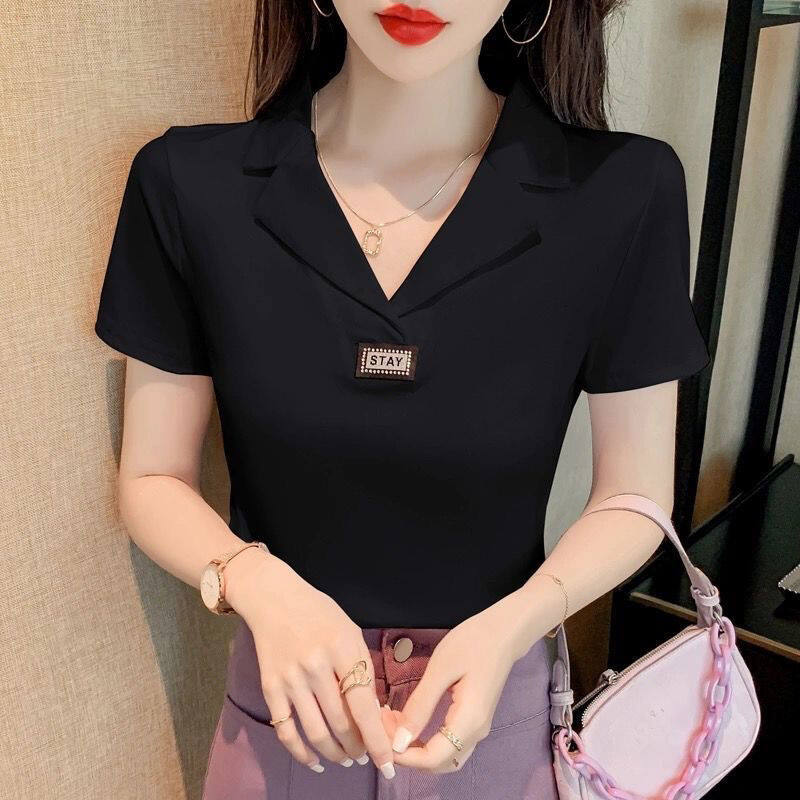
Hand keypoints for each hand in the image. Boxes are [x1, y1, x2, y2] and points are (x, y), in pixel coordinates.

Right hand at [224, 549, 395, 777]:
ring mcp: (291, 678)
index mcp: (342, 648)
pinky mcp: (270, 687)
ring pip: (316, 732)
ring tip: (347, 759)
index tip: (388, 763)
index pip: (363, 705)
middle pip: (341, 723)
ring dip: (336, 754)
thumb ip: (363, 669)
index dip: (377, 740)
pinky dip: (301, 753)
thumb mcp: (351, 632)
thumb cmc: (319, 613)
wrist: (274, 598)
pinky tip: (315, 761)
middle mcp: (316, 665)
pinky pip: (286, 731)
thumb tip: (375, 714)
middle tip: (367, 756)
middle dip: (358, 748)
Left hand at [388, 593, 535, 772]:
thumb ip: (420, 706)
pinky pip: (448, 743)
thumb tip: (399, 741)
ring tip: (394, 722)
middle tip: (384, 725)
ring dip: (416, 748)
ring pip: (443, 756)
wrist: (503, 632)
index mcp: (468, 722)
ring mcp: (477, 728)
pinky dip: (426, 740)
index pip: (432, 759)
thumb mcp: (440, 669)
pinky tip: (410, 720)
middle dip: (407, 753)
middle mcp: (475, 733)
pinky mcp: (474, 720)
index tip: (380, 735)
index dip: (404, 756)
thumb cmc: (472, 643)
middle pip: (438, 763)